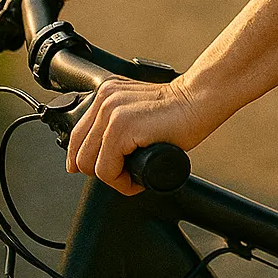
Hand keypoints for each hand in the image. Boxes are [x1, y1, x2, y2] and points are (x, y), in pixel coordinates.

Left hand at [66, 76, 211, 195]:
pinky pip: (106, 170)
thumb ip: (118, 124)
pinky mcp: (121, 127)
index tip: (107, 169)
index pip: (77, 137)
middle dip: (103, 172)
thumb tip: (101, 156)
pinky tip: (139, 177)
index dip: (89, 161)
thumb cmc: (177, 112)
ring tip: (134, 175)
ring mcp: (111, 112)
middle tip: (128, 174)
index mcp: (104, 95)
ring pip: (91, 165)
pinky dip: (122, 182)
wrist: (200, 100)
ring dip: (113, 178)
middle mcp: (103, 100)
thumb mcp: (136, 112)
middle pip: (80, 154)